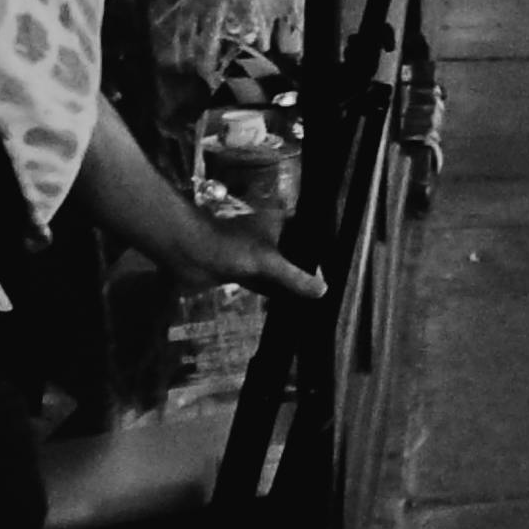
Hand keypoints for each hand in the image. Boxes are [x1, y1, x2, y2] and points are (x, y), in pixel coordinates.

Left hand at [168, 208, 324, 300]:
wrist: (186, 253)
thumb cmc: (229, 247)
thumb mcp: (267, 262)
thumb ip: (295, 278)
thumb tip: (324, 291)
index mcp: (279, 223)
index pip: (310, 231)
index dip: (324, 244)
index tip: (342, 261)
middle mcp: (270, 236)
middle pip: (296, 253)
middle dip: (310, 268)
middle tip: (334, 285)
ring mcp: (256, 254)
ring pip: (281, 270)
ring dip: (293, 283)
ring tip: (318, 298)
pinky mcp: (243, 271)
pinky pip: (266, 283)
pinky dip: (276, 293)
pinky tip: (292, 305)